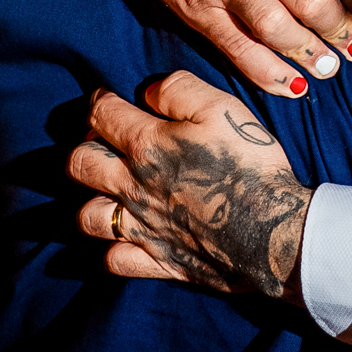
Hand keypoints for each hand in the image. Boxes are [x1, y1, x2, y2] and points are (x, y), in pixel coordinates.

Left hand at [71, 72, 311, 299]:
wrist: (271, 231)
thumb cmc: (249, 166)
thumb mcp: (223, 110)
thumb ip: (180, 91)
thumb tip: (149, 91)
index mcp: (147, 145)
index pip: (102, 116)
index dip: (101, 102)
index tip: (108, 98)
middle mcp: (133, 187)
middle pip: (80, 165)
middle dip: (85, 148)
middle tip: (105, 144)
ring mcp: (141, 228)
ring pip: (88, 215)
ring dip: (93, 200)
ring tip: (110, 192)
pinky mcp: (158, 260)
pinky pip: (115, 260)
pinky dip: (115, 250)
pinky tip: (127, 240)